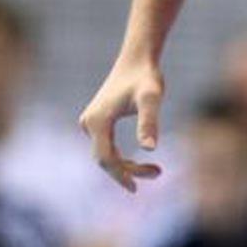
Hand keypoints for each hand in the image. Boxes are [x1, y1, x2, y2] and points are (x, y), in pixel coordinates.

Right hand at [78, 55, 165, 192]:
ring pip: (105, 154)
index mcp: (97, 122)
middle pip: (105, 159)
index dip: (121, 175)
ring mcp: (90, 122)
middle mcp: (88, 123)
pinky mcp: (96, 120)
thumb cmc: (146, 76)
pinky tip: (137, 161)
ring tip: (155, 170)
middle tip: (157, 174)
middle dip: (128, 171)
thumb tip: (150, 149)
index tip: (136, 188)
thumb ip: (149, 122)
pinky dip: (120, 157)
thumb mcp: (152, 98)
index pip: (106, 159)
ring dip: (126, 165)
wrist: (137, 57)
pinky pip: (106, 146)